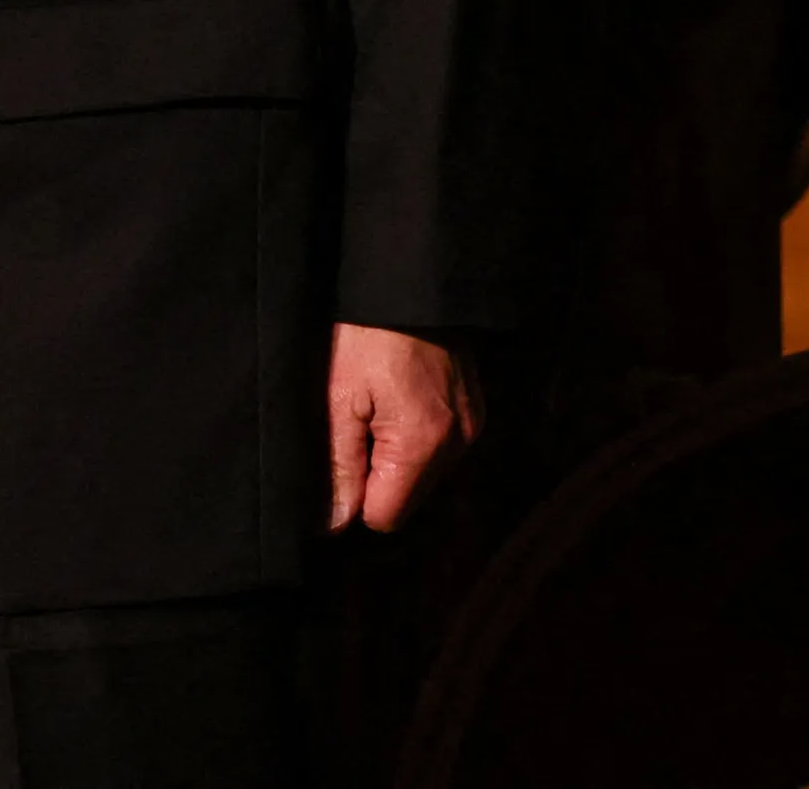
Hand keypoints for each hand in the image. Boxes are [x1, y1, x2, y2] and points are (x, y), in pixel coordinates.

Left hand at [328, 322, 480, 532]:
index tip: (341, 459)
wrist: (410, 284)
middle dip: (377, 475)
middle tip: (356, 424)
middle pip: (408, 497)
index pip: (386, 516)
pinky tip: (399, 400)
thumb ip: (338, 465)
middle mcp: (456, 443)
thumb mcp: (338, 395)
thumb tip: (333, 523)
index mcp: (421, 444)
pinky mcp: (474, 409)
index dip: (355, 498)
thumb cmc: (367, 333)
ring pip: (424, 473)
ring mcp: (471, 426)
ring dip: (397, 456)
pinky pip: (440, 447)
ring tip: (377, 407)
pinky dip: (417, 436)